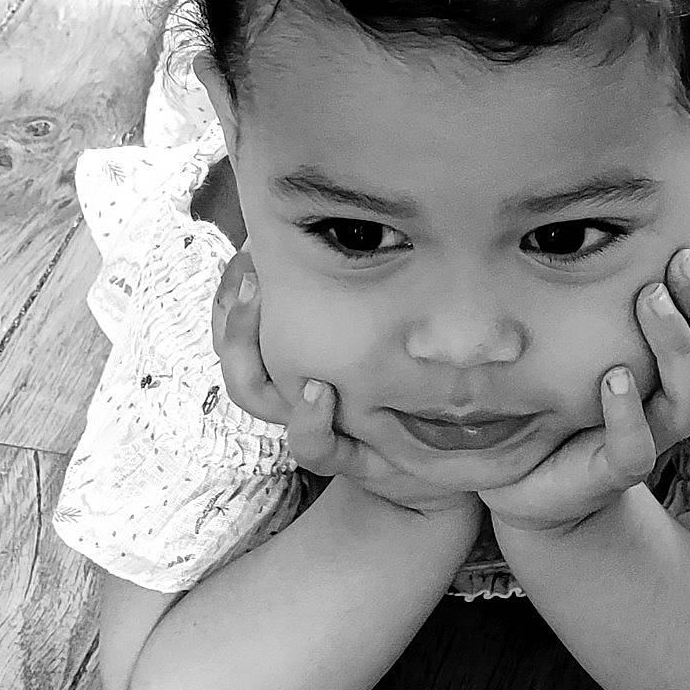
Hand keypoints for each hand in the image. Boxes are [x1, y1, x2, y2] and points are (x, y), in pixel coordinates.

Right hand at [212, 247, 482, 527]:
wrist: (458, 457)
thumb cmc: (418, 384)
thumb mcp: (391, 327)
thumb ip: (363, 287)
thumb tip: (340, 229)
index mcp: (297, 363)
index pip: (236, 327)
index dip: (231, 295)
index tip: (247, 253)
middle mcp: (295, 393)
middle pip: (235, 357)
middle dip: (233, 318)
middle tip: (252, 276)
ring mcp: (319, 425)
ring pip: (255, 397)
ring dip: (251, 353)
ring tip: (265, 314)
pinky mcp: (353, 460)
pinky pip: (314, 448)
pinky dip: (309, 422)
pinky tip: (318, 390)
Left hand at [485, 245, 689, 534]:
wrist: (529, 478)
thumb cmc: (568, 394)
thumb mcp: (596, 332)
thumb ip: (620, 289)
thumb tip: (623, 218)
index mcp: (685, 367)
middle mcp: (677, 402)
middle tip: (679, 262)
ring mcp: (650, 437)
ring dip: (677, 345)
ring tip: (648, 298)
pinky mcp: (610, 471)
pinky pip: (635, 450)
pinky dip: (628, 413)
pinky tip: (612, 379)